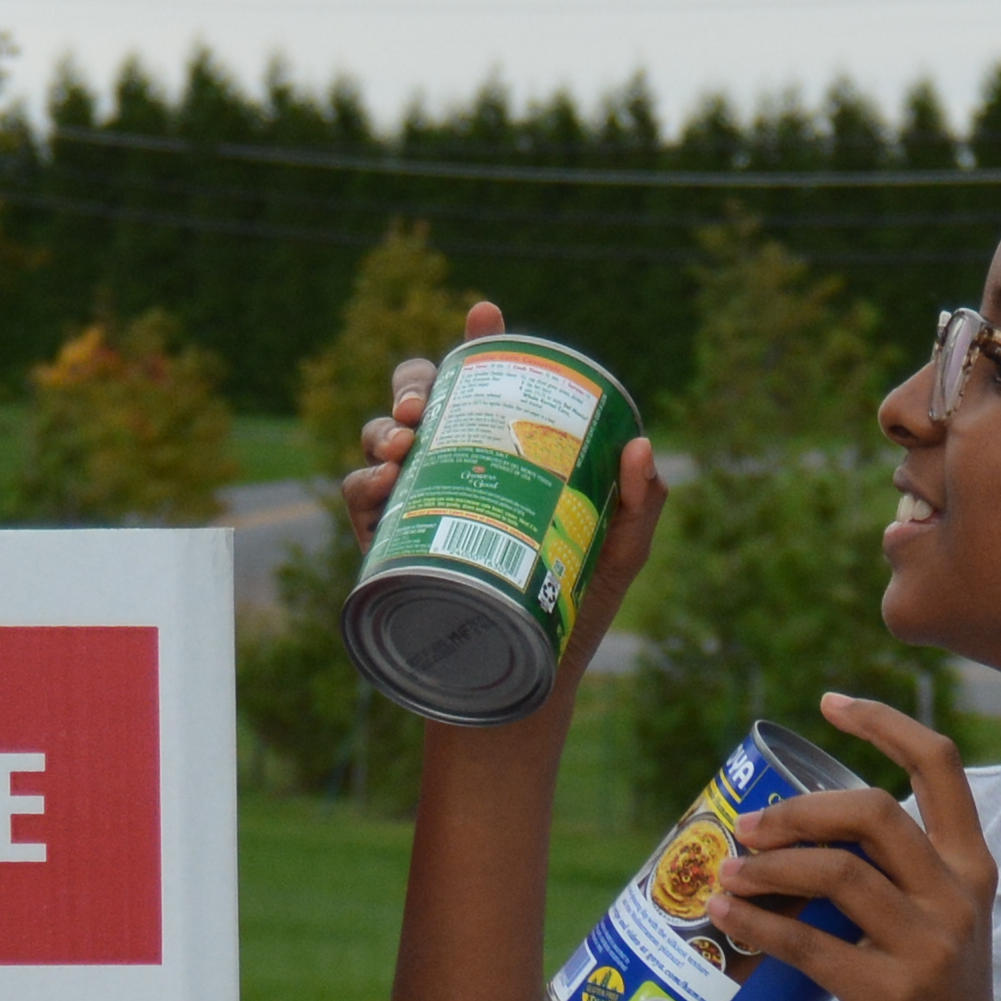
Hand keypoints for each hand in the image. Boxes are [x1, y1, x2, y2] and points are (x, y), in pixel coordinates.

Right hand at [336, 297, 663, 728]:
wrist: (524, 686)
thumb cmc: (572, 611)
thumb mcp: (618, 556)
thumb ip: (636, 505)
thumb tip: (641, 447)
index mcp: (503, 454)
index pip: (484, 383)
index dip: (478, 341)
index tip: (484, 315)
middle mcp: (453, 468)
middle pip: (420, 398)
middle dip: (415, 381)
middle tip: (426, 404)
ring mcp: (414, 503)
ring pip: (381, 437)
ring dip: (384, 427)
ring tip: (403, 442)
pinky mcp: (385, 544)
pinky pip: (359, 497)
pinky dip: (364, 480)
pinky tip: (382, 482)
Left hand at [722, 694, 1000, 1000]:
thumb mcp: (929, 939)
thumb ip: (888, 891)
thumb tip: (788, 851)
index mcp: (971, 872)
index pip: (938, 767)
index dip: (883, 722)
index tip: (830, 702)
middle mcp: (957, 900)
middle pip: (872, 813)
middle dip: (798, 809)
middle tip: (748, 827)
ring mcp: (929, 950)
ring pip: (837, 873)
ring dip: (767, 867)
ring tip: (725, 875)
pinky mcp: (893, 999)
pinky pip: (811, 945)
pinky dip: (758, 926)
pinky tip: (725, 921)